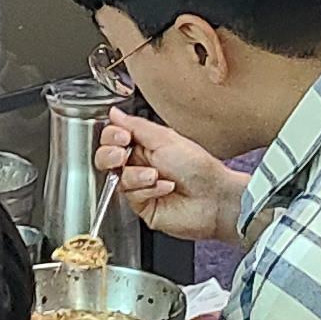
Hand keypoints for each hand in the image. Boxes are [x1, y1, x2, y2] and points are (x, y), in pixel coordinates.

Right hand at [91, 108, 244, 245]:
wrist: (214, 198)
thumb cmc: (198, 166)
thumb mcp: (165, 138)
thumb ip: (136, 125)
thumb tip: (114, 112)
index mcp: (144, 144)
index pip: (113, 137)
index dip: (112, 136)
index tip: (121, 136)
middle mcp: (139, 165)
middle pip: (106, 158)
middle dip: (111, 155)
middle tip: (123, 154)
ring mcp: (140, 187)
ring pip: (118, 178)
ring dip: (137, 175)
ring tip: (156, 175)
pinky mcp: (143, 207)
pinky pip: (132, 196)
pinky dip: (148, 190)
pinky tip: (165, 188)